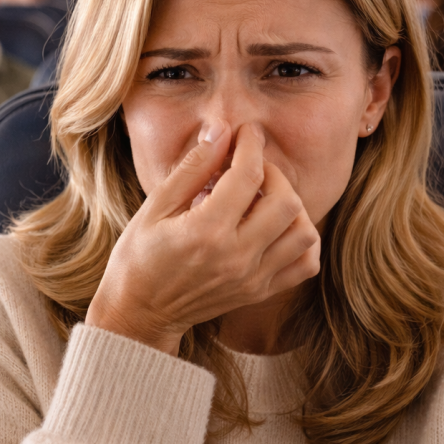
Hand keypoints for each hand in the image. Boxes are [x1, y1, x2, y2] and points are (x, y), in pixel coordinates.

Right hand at [85, 121, 320, 354]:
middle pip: (286, 202)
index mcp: (206, 232)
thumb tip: (221, 131)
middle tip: (252, 168)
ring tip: (264, 199)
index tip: (246, 132)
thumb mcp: (155, 206)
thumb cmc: (138, 256)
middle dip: (274, 173)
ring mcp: (252, 278)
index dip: (250, 145)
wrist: (139, 312)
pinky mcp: (259, 291)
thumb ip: (192, 168)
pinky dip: (302, 241)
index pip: (248, 176)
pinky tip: (277, 228)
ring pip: (304, 232)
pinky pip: (305, 265)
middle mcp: (236, 256)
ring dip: (291, 206)